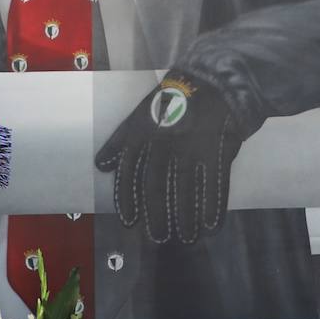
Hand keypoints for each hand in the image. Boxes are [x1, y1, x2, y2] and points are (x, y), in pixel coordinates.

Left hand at [94, 76, 242, 244]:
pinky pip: (215, 183)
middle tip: (159, 238)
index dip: (127, 198)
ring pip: (185, 189)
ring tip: (188, 238)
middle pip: (156, 185)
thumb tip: (101, 165)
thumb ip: (121, 140)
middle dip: (156, 215)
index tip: (129, 222)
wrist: (214, 80)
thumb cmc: (174, 102)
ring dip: (185, 218)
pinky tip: (212, 225)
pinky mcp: (218, 147)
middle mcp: (164, 139)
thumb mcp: (142, 113)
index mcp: (143, 130)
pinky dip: (213, 206)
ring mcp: (192, 144)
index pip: (129, 170)